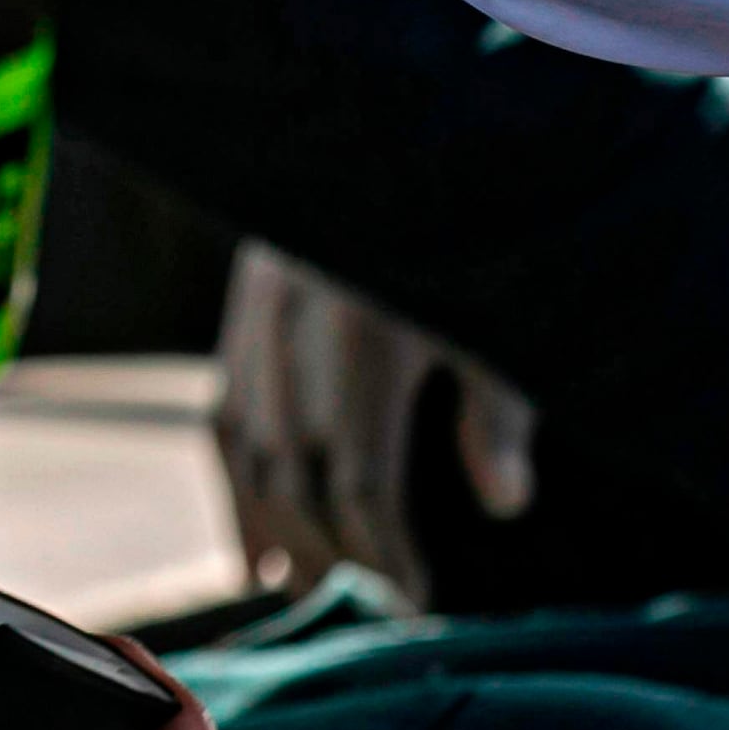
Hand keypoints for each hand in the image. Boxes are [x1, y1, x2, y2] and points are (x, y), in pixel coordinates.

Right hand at [217, 243, 537, 612]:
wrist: (390, 127)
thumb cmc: (470, 226)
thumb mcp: (500, 314)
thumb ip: (497, 410)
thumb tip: (505, 506)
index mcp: (365, 338)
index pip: (358, 480)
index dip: (384, 552)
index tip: (415, 600)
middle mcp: (294, 331)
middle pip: (296, 475)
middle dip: (329, 549)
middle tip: (362, 601)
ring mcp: (255, 316)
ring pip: (246, 447)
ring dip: (270, 524)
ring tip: (295, 583)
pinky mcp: (241, 306)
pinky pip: (223, 409)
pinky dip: (234, 477)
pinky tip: (250, 530)